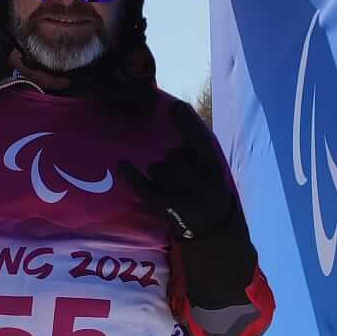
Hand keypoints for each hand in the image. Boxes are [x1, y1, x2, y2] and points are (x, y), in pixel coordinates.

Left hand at [120, 99, 237, 241]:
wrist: (209, 229)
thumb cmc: (209, 194)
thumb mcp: (213, 171)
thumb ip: (198, 148)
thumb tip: (177, 117)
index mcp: (215, 169)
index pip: (200, 140)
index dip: (188, 122)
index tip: (177, 106)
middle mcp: (198, 181)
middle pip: (175, 154)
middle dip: (177, 162)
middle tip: (187, 180)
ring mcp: (178, 194)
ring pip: (158, 168)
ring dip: (162, 174)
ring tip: (176, 191)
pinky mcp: (160, 205)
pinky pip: (140, 184)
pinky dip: (130, 174)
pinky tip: (121, 163)